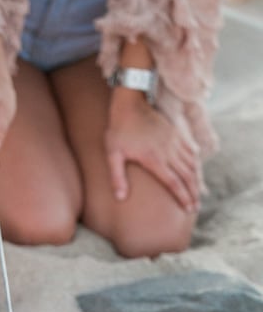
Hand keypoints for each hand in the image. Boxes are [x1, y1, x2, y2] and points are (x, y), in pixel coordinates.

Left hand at [105, 90, 199, 212]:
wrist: (130, 103)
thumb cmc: (118, 130)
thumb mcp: (113, 154)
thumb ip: (116, 177)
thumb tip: (120, 198)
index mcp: (154, 158)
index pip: (174, 182)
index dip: (183, 197)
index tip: (188, 208)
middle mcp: (169, 151)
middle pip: (187, 176)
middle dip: (193, 193)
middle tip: (196, 208)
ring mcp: (174, 141)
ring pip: (192, 164)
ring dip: (197, 180)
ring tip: (198, 194)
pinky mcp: (176, 133)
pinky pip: (191, 151)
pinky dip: (196, 163)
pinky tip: (197, 172)